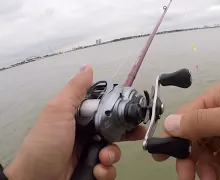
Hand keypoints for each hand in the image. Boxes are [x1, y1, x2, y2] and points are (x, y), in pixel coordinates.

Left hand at [4, 64, 145, 179]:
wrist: (37, 179)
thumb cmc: (46, 142)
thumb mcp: (58, 110)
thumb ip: (75, 89)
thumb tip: (87, 66)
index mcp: (81, 118)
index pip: (106, 111)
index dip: (121, 111)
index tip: (133, 112)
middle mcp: (87, 134)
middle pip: (115, 131)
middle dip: (127, 133)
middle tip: (136, 134)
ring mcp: (90, 153)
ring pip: (114, 151)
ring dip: (112, 155)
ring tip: (102, 158)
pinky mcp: (92, 171)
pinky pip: (108, 170)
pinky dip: (106, 171)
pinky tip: (97, 170)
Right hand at [154, 82, 219, 179]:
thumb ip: (203, 122)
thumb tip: (169, 123)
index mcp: (217, 98)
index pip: (186, 116)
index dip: (173, 135)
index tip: (163, 156)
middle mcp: (219, 109)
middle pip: (194, 133)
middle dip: (190, 156)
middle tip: (187, 178)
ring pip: (206, 146)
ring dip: (204, 164)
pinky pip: (219, 152)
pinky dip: (215, 165)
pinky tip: (216, 176)